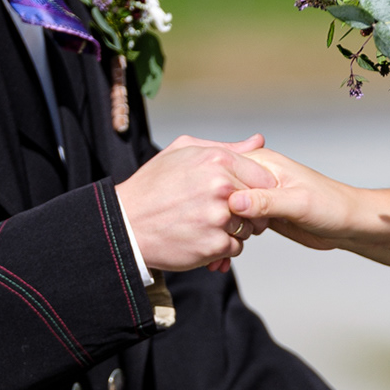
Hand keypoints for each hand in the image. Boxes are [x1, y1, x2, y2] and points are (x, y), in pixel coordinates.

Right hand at [117, 135, 280, 273]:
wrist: (125, 223)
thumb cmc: (152, 187)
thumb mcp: (183, 151)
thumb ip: (226, 147)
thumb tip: (258, 141)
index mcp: (216, 160)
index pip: (263, 177)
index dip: (256, 189)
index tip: (244, 197)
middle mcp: (221, 187)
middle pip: (259, 205)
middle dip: (248, 212)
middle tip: (224, 214)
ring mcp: (218, 218)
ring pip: (248, 228)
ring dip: (234, 230)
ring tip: (207, 225)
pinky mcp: (213, 245)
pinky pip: (235, 248)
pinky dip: (222, 247)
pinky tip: (201, 238)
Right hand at [216, 145, 359, 249]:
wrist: (350, 223)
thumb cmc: (331, 205)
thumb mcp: (297, 203)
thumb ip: (266, 202)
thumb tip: (234, 202)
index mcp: (263, 164)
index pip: (225, 170)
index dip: (210, 190)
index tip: (200, 214)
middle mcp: (258, 178)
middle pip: (221, 194)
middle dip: (212, 219)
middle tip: (205, 242)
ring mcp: (259, 198)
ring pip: (228, 214)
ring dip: (220, 234)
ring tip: (212, 259)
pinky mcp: (263, 216)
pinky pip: (239, 227)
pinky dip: (231, 242)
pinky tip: (222, 261)